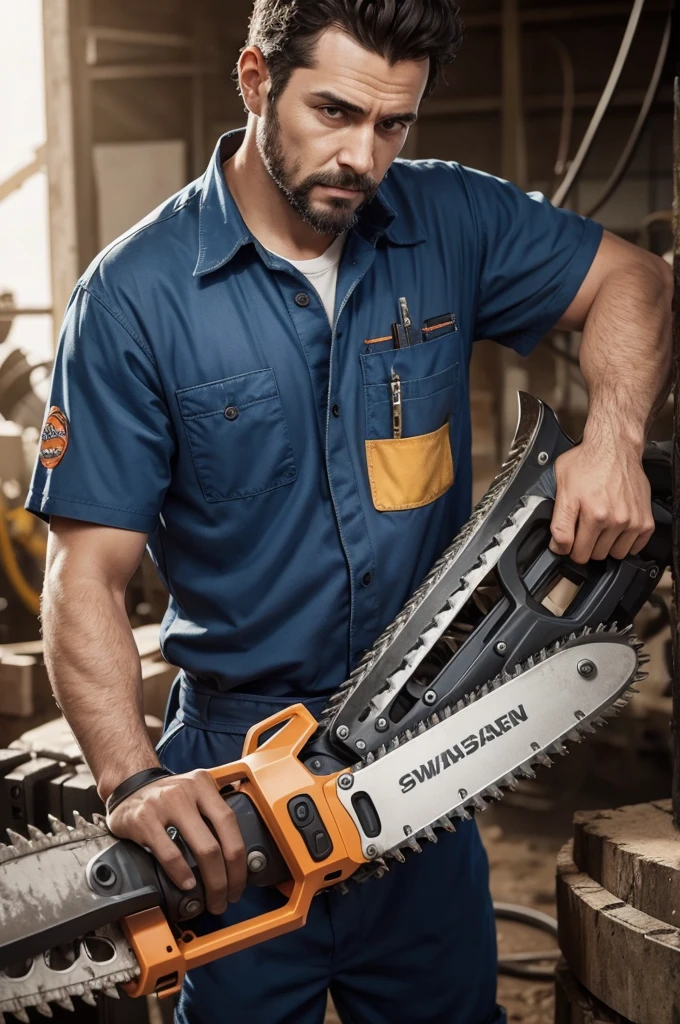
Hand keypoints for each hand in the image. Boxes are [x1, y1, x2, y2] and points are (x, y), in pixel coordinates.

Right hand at [106, 770, 246, 914]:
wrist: (126, 786)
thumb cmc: (165, 798)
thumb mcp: (192, 793)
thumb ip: (212, 813)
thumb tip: (237, 856)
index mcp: (203, 784)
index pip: (231, 822)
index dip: (239, 858)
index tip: (240, 880)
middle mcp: (187, 791)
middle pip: (219, 842)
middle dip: (227, 878)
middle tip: (226, 897)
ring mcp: (165, 805)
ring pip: (202, 849)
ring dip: (211, 882)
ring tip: (210, 899)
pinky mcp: (144, 820)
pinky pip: (170, 853)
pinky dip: (181, 874)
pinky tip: (187, 884)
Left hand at [549, 443, 654, 563]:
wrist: (615, 447)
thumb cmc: (588, 462)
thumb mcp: (562, 487)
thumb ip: (558, 520)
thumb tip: (557, 545)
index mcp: (593, 513)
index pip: (575, 553)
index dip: (566, 548)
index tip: (566, 542)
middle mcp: (614, 519)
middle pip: (594, 556)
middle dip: (585, 546)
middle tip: (583, 530)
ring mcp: (632, 521)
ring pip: (615, 554)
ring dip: (605, 546)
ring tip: (600, 529)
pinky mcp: (645, 521)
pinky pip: (635, 548)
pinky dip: (625, 542)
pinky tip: (616, 530)